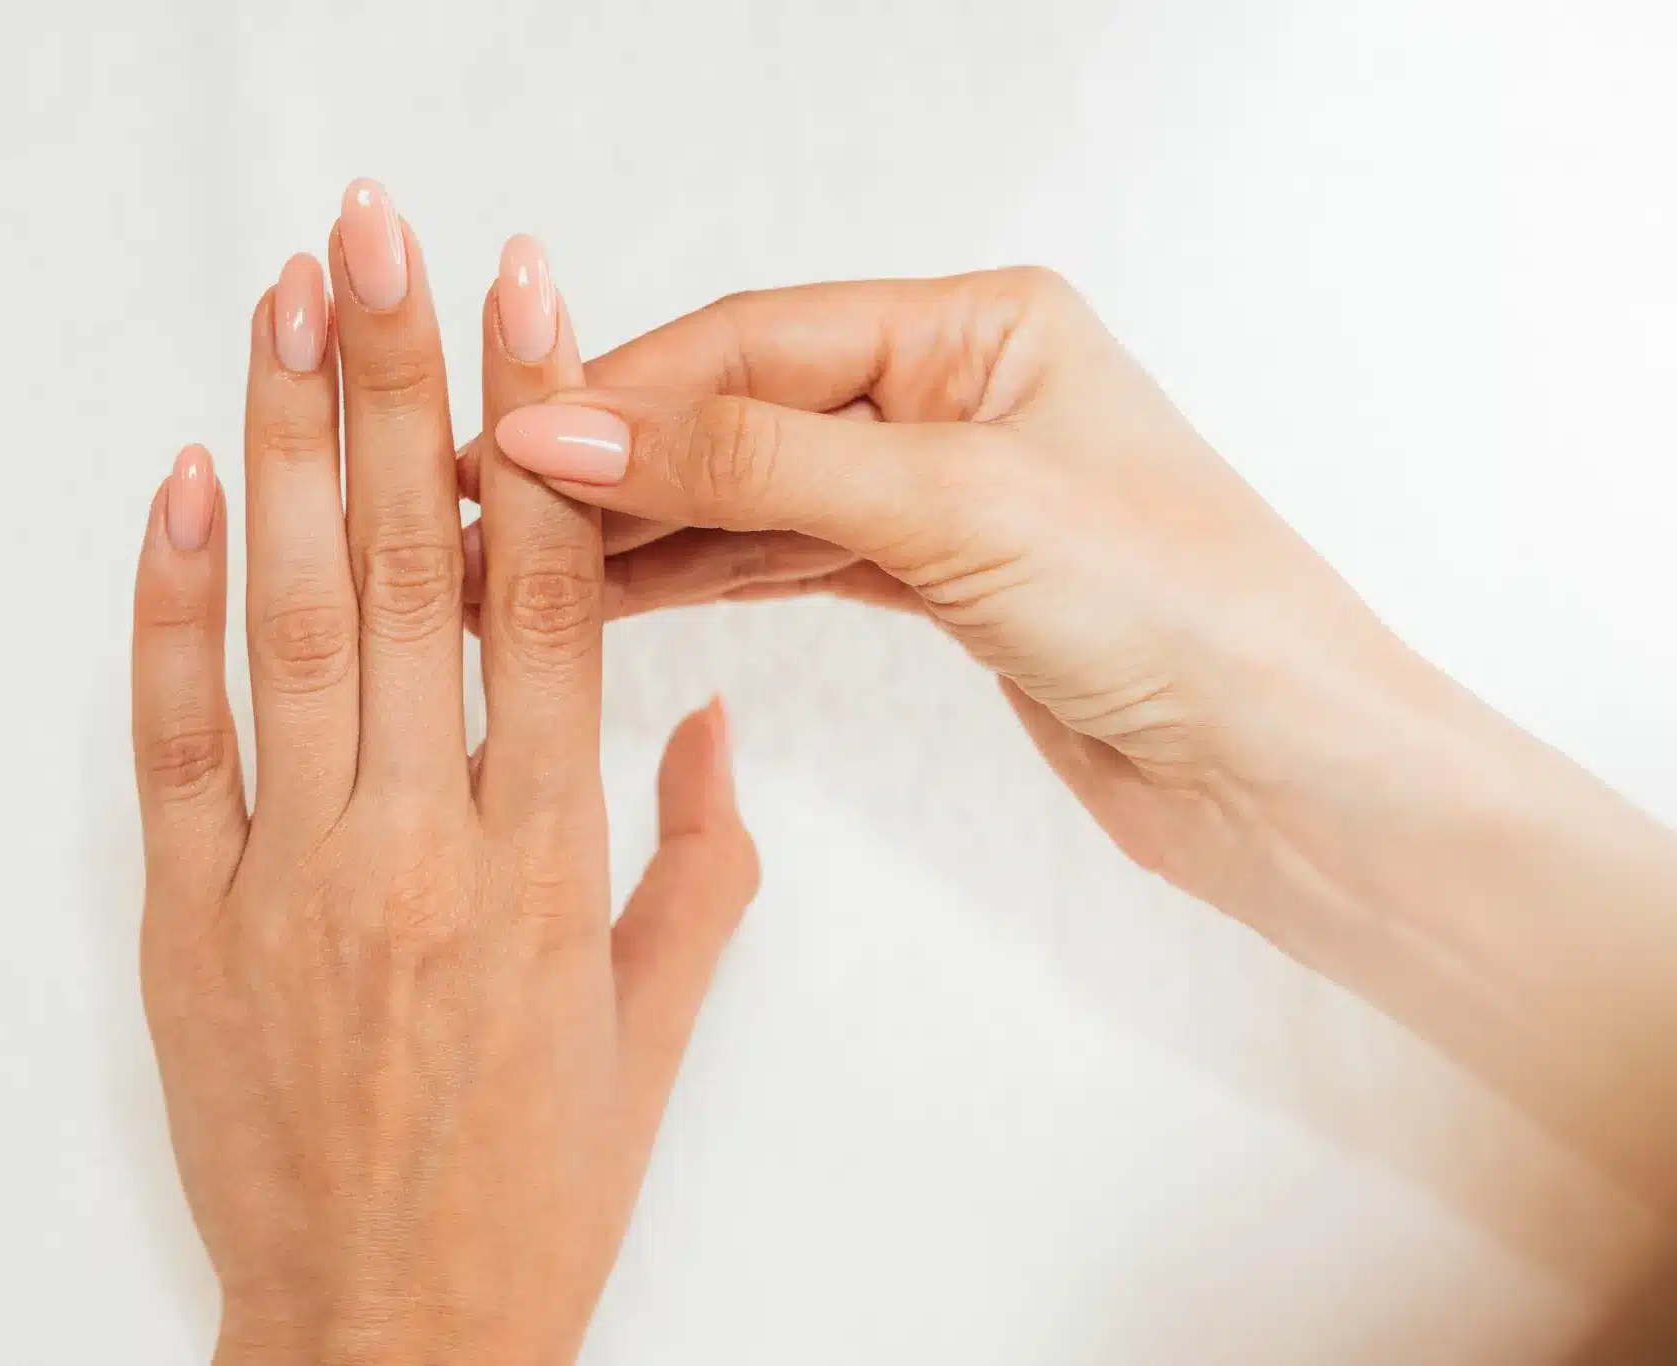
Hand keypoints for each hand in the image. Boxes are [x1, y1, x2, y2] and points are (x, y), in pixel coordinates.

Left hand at [129, 184, 756, 1364]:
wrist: (388, 1334)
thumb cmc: (532, 1191)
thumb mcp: (654, 1032)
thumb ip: (700, 863)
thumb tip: (709, 720)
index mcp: (552, 867)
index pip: (555, 603)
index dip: (549, 441)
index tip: (534, 306)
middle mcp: (424, 847)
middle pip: (416, 569)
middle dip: (401, 382)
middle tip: (381, 238)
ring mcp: (293, 876)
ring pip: (296, 621)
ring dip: (290, 446)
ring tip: (287, 303)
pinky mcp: (191, 917)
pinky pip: (178, 735)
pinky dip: (173, 601)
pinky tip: (186, 481)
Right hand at [480, 271, 1676, 1213]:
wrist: (1290, 776)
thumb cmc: (1181, 609)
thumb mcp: (951, 506)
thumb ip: (752, 460)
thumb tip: (571, 423)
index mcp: (979, 324)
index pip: (755, 340)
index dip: (622, 392)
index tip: (504, 442)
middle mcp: (955, 391)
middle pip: (743, 409)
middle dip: (616, 462)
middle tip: (486, 518)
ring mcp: (942, 489)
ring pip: (755, 491)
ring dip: (641, 529)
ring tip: (520, 568)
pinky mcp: (936, 580)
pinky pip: (788, 557)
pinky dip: (702, 574)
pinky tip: (611, 592)